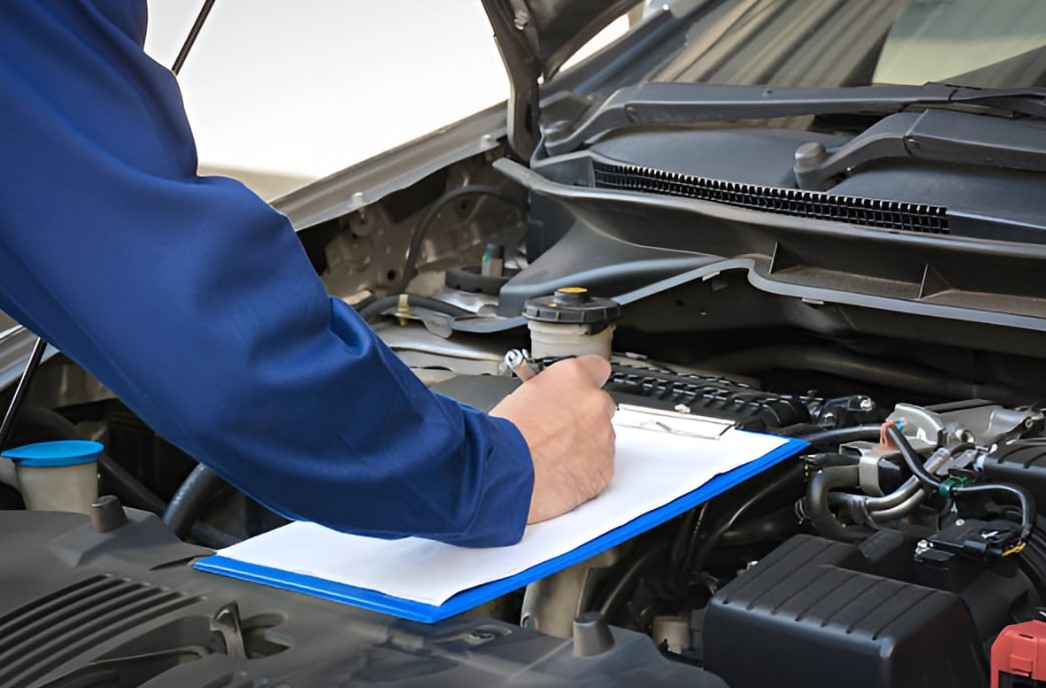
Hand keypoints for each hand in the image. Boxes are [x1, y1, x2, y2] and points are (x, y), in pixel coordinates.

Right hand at [491, 355, 615, 523]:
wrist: (504, 474)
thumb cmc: (503, 438)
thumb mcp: (518, 397)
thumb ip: (545, 395)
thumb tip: (546, 401)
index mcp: (572, 376)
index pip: (596, 366)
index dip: (585, 382)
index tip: (579, 390)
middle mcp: (593, 402)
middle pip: (599, 406)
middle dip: (582, 418)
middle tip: (556, 431)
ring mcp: (603, 436)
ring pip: (601, 437)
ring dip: (583, 445)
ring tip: (552, 457)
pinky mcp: (605, 467)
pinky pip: (600, 466)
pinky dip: (585, 471)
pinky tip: (559, 473)